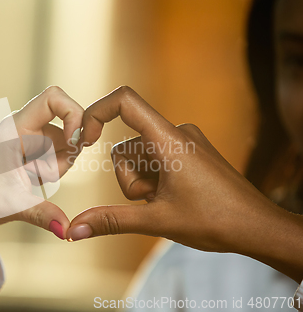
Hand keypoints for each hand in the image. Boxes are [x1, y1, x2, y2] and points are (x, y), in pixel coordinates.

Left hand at [0, 86, 83, 277]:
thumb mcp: (11, 205)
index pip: (53, 98)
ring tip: (28, 181)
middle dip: (63, 159)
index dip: (73, 113)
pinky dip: (49, 173)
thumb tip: (67, 232)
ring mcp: (29, 139)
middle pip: (65, 131)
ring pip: (63, 148)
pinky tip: (29, 182)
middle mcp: (24, 128)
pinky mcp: (31, 152)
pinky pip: (55, 158)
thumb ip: (43, 215)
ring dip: (55, 169)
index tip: (74, 142)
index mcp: (15, 128)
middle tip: (38, 177)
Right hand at [66, 86, 302, 282]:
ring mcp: (184, 142)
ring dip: (142, 185)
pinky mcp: (189, 152)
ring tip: (167, 203)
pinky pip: (155, 160)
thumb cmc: (215, 221)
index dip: (97, 112)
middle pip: (126, 147)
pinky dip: (154, 181)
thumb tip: (74, 229)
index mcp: (168, 140)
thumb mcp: (156, 221)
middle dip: (129, 180)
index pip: (126, 101)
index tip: (86, 139)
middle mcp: (176, 133)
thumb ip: (111, 221)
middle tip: (155, 202)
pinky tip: (174, 199)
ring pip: (139, 158)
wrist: (257, 228)